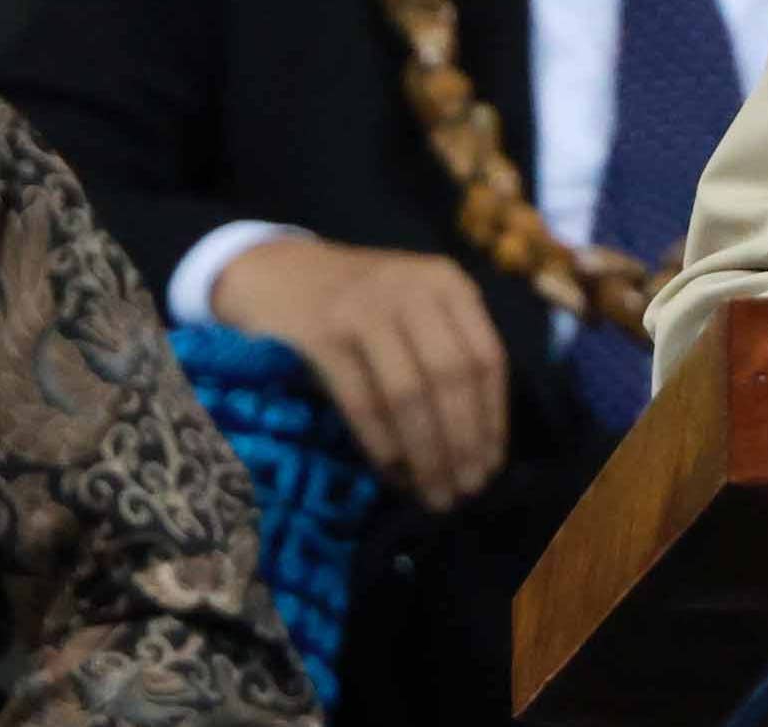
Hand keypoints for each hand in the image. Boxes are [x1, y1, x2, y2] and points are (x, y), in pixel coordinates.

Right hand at [212, 238, 508, 509]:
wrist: (275, 272)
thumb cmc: (357, 301)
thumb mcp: (414, 303)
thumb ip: (447, 347)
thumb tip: (479, 438)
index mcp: (447, 283)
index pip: (486, 357)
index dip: (492, 417)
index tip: (491, 465)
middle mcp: (412, 289)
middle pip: (451, 377)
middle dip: (462, 441)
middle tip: (465, 490)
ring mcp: (364, 308)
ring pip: (408, 394)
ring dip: (426, 453)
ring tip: (435, 494)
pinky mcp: (321, 333)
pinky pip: (361, 401)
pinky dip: (382, 444)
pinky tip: (393, 474)